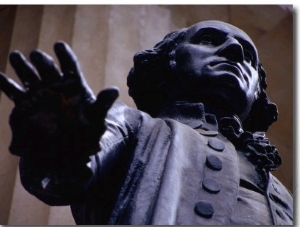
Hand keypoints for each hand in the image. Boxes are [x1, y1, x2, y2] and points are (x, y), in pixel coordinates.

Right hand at [0, 41, 118, 162]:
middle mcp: (56, 87)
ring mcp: (40, 94)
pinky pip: (14, 92)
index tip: (58, 45)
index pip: (70, 67)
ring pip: (30, 76)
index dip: (65, 56)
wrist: (67, 149)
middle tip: (35, 54)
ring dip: (22, 66)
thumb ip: (102, 104)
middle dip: (42, 61)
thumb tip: (114, 90)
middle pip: (48, 69)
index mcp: (74, 87)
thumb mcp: (97, 119)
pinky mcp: (26, 105)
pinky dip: (6, 85)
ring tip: (16, 56)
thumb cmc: (85, 134)